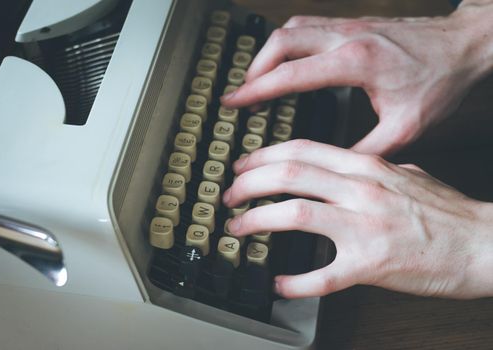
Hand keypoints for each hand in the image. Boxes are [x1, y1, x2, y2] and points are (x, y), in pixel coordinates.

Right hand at [221, 3, 492, 154]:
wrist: (465, 46)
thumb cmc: (440, 81)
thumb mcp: (406, 127)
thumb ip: (366, 152)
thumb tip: (336, 170)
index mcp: (355, 62)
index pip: (290, 73)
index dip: (256, 89)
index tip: (234, 101)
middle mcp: (346, 37)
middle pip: (281, 41)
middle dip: (254, 68)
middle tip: (241, 93)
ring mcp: (348, 26)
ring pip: (291, 28)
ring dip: (269, 53)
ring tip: (258, 78)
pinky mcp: (353, 23)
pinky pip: (307, 25)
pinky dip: (288, 42)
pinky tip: (288, 59)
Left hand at [222, 140, 492, 298]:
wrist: (484, 243)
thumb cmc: (447, 212)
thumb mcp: (406, 174)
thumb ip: (371, 169)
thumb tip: (346, 168)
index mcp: (366, 167)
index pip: (300, 150)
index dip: (261, 157)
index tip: (241, 167)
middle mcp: (361, 189)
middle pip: (287, 174)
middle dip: (247, 184)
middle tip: (230, 197)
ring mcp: (365, 225)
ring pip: (294, 214)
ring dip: (257, 221)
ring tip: (239, 229)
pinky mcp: (373, 264)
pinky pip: (322, 275)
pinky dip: (295, 281)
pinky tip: (280, 283)